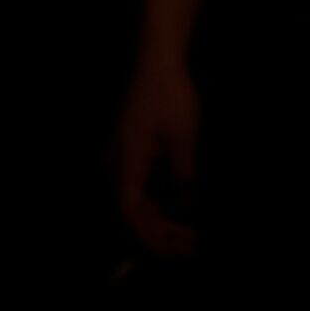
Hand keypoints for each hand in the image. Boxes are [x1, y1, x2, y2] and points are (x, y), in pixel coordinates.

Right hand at [115, 47, 202, 260]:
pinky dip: (157, 202)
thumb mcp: (184, 137)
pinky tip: (177, 210)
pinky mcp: (129, 151)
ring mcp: (121, 157)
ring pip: (136, 200)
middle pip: (133, 210)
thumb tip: (186, 205)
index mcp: (127, 161)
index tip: (175, 252)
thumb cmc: (171, 94)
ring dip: (160, 219)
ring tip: (188, 235)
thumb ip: (184, 176)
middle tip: (192, 247)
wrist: (158, 58)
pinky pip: (139, 186)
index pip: (131, 212)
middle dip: (161, 233)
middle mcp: (117, 163)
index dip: (151, 237)